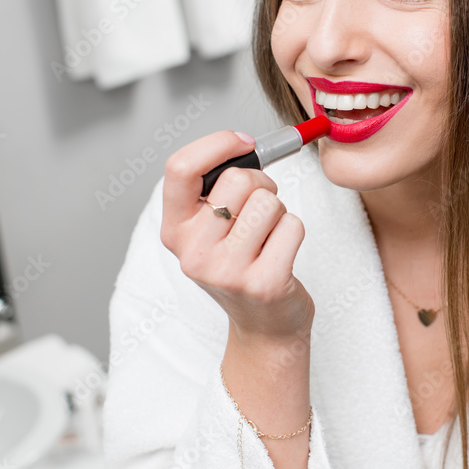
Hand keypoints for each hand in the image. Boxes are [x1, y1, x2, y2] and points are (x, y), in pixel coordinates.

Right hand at [160, 130, 314, 343]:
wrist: (264, 325)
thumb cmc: (242, 263)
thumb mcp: (213, 227)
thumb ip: (218, 186)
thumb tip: (246, 144)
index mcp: (174, 230)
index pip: (180, 167)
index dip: (217, 144)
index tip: (244, 142)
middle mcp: (193, 253)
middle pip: (238, 180)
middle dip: (261, 184)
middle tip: (259, 210)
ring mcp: (226, 272)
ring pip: (270, 202)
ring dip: (279, 211)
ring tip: (268, 236)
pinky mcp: (263, 284)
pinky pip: (293, 226)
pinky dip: (294, 232)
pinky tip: (281, 255)